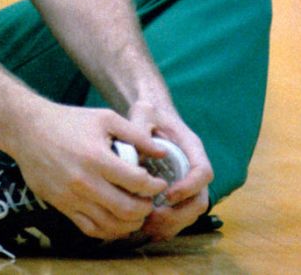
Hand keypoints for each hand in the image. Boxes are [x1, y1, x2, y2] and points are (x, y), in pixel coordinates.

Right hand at [8, 102, 167, 240]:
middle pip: (127, 209)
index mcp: (97, 157)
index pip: (137, 182)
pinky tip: (117, 221)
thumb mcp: (104, 118)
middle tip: (150, 200)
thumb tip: (162, 151)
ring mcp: (72, 197)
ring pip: (111, 224)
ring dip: (131, 222)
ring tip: (137, 212)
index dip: (155, 186)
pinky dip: (109, 230)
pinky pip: (91, 229)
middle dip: (146, 207)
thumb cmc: (68, 121)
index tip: (159, 183)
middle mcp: (85, 181)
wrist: (27, 130)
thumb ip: (135, 134)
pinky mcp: (62, 206)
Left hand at [127, 100, 213, 237]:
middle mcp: (194, 167)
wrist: (150, 114)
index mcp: (192, 147)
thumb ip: (140, 128)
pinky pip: (180, 216)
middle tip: (153, 218)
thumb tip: (138, 155)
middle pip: (200, 200)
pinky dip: (167, 226)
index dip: (189, 187)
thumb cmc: (148, 112)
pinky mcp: (178, 192)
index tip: (168, 194)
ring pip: (191, 213)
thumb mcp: (143, 112)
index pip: (202, 172)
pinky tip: (146, 229)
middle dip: (179, 214)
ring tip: (147, 227)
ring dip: (172, 224)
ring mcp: (187, 182)